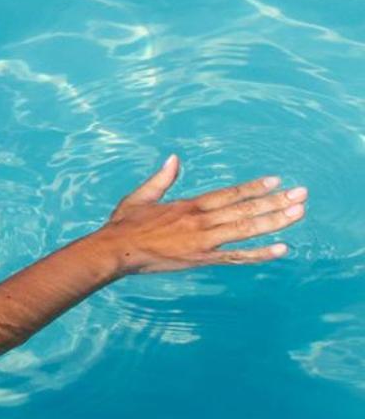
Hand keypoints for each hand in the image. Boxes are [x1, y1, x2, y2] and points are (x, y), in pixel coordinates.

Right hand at [96, 154, 306, 274]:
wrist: (117, 251)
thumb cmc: (126, 223)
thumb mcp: (141, 196)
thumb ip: (162, 178)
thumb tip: (174, 158)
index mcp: (188, 205)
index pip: (229, 194)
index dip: (254, 187)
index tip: (276, 181)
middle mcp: (201, 222)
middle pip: (245, 210)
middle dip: (275, 202)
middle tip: (301, 194)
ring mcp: (205, 242)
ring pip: (247, 230)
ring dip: (275, 222)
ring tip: (298, 213)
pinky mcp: (204, 260)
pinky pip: (238, 257)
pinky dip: (261, 254)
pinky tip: (281, 249)